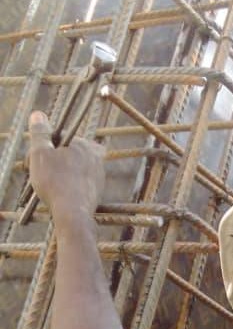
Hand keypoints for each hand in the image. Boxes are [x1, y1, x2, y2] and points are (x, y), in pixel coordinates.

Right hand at [28, 111, 104, 231]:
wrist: (73, 214)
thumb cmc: (55, 182)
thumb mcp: (40, 154)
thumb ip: (40, 133)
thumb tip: (38, 114)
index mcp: (85, 145)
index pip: (62, 137)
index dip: (46, 146)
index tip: (36, 159)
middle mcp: (96, 159)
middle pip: (69, 153)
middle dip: (54, 160)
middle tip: (41, 172)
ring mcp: (99, 176)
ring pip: (74, 169)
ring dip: (61, 173)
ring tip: (48, 185)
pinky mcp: (97, 192)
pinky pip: (79, 184)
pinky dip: (69, 186)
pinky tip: (59, 194)